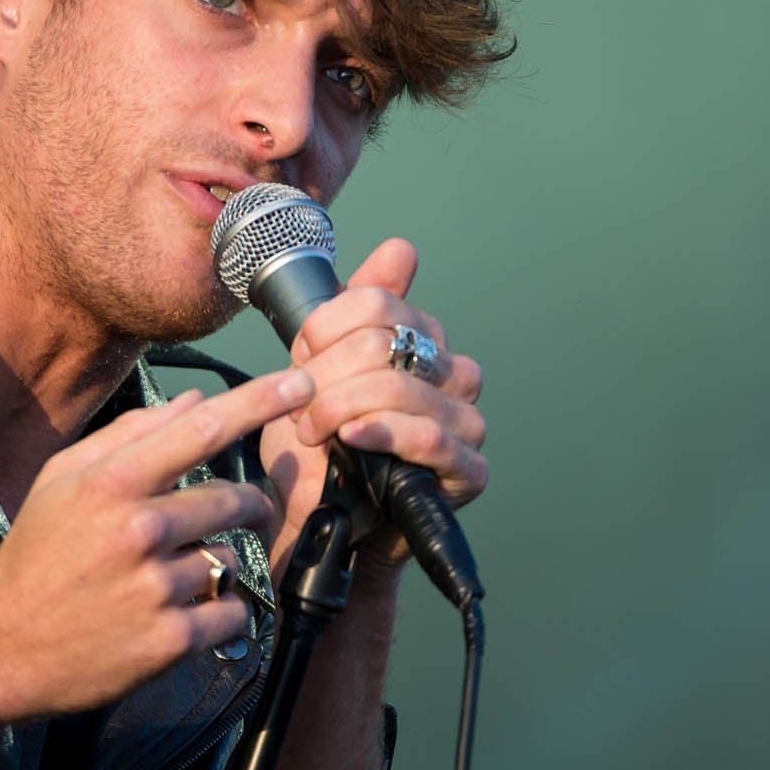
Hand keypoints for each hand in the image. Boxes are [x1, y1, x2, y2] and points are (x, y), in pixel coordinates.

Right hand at [0, 368, 313, 718]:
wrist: (0, 647)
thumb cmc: (35, 558)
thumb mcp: (62, 481)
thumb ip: (129, 435)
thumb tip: (196, 401)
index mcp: (112, 483)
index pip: (203, 430)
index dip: (260, 402)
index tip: (300, 383)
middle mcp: (139, 530)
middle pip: (233, 498)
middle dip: (249, 504)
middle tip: (241, 513)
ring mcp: (157, 587)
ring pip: (230, 560)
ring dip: (215, 566)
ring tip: (169, 580)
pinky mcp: (170, 640)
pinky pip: (231, 613)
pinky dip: (219, 613)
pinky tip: (181, 614)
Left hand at [260, 238, 487, 571]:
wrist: (316, 520)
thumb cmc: (318, 446)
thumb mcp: (319, 367)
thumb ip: (351, 308)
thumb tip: (403, 249)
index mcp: (422, 339)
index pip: (376, 303)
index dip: (324, 331)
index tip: (301, 362)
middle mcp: (453, 372)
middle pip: (383, 343)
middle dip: (325, 377)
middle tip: (300, 410)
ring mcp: (466, 421)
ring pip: (401, 388)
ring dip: (341, 409)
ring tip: (315, 433)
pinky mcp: (468, 470)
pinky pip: (433, 438)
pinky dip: (386, 435)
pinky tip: (355, 440)